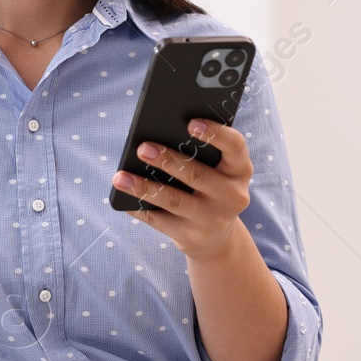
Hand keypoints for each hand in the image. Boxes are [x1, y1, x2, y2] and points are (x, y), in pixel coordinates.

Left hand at [112, 119, 251, 260]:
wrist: (216, 238)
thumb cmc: (209, 188)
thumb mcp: (217, 171)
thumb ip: (199, 154)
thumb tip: (156, 139)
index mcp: (240, 170)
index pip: (235, 146)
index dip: (215, 133)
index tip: (190, 123)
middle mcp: (232, 195)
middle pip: (197, 174)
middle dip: (168, 160)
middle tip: (143, 148)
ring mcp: (213, 219)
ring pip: (175, 200)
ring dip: (145, 187)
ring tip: (121, 177)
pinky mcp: (193, 237)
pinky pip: (160, 221)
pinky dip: (139, 208)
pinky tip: (123, 198)